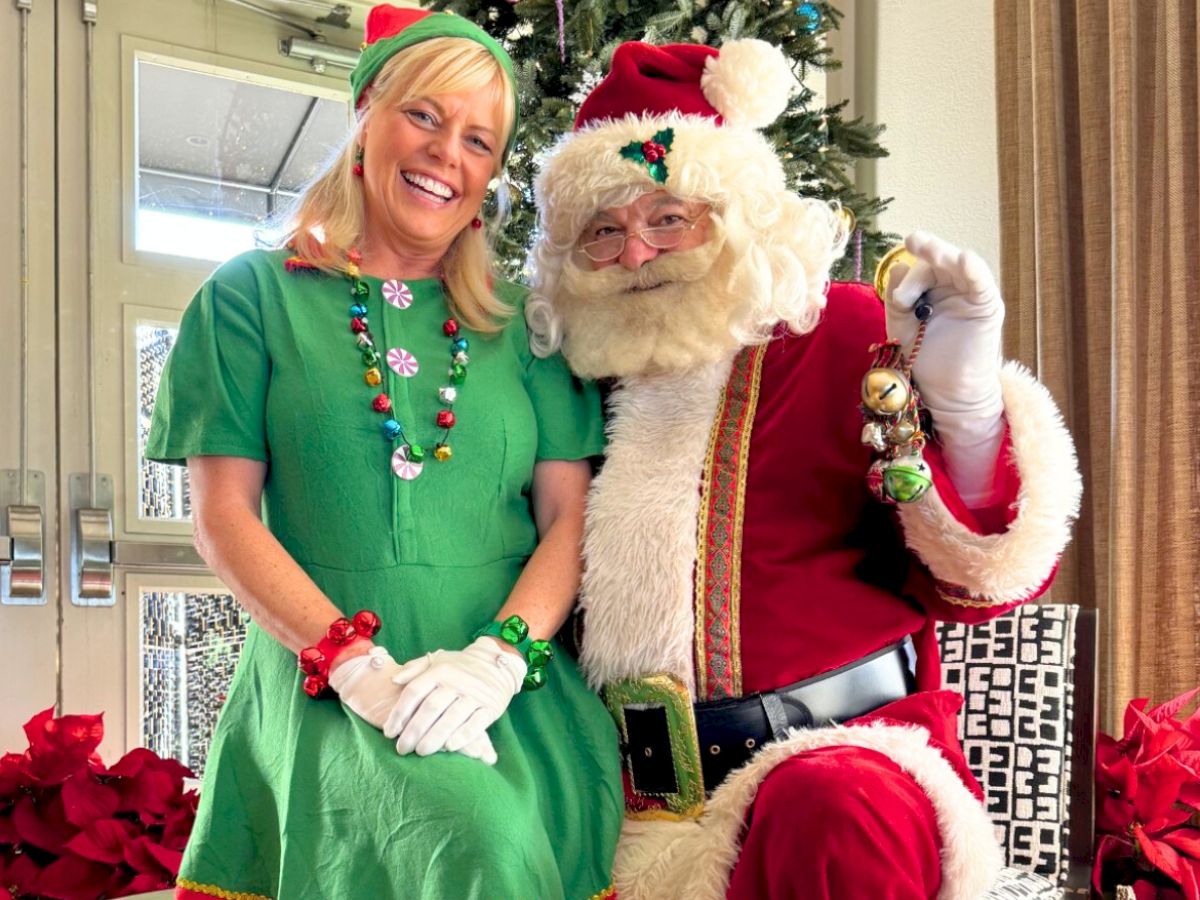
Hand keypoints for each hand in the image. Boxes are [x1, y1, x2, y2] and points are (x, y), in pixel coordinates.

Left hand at [329, 646, 496, 762]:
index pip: (414, 692)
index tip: (389, 732)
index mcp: (439, 671)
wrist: (496, 663)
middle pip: (430, 708)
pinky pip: (476, 723)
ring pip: (451, 718)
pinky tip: (449, 747)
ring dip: (434, 737)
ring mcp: (474, 695)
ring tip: (421, 752)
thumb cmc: (460, 666)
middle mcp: (456, 682)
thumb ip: (414, 668)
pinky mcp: (490, 707)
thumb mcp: (438, 660)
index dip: (399, 713)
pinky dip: (463, 736)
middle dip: (413, 731)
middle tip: (402, 749)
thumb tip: (394, 679)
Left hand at [883, 232, 1005, 503]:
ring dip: (942, 254)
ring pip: (956, 265)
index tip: (896, 276)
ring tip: (925, 249)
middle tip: (912, 241)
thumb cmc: (923, 359)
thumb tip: (894, 267)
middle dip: (925, 252)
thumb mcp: (901, 324)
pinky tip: (962, 259)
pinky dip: (972, 268)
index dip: (908, 271)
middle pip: (937, 262)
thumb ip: (896, 298)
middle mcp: (951, 287)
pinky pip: (980, 281)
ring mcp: (970, 294)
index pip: (919, 268)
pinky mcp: (986, 305)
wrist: (944, 392)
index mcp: (930, 290)